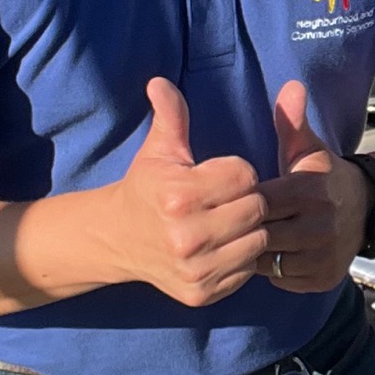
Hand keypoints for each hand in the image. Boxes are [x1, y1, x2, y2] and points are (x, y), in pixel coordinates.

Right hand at [108, 78, 270, 306]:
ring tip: (227, 222)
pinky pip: (247, 270)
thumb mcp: (158, 150)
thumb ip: (170, 115)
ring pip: (257, 242)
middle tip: (228, 200)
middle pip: (256, 209)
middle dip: (247, 200)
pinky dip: (242, 258)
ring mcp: (195, 269)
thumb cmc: (146, 188)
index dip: (237, 172)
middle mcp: (187, 237)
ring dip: (249, 230)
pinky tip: (222, 246)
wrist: (117, 239)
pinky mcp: (202, 293)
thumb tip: (159, 81)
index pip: (245, 176)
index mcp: (179, 196)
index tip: (218, 176)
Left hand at [257, 80, 372, 292]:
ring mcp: (324, 256)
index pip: (257, 202)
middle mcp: (320, 226)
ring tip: (255, 238)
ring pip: (269, 261)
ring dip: (257, 252)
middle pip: (261, 235)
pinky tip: (275, 253)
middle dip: (246, 230)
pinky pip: (283, 279)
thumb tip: (291, 86)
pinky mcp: (325, 278)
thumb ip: (291, 121)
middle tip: (237, 223)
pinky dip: (275, 270)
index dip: (242, 202)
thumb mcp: (308, 148)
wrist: (366, 210)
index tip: (234, 199)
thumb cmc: (324, 177)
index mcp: (309, 191)